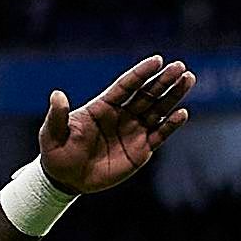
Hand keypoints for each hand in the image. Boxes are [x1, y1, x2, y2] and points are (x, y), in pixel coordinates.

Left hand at [40, 54, 194, 194]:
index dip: (141, 73)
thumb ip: (58, 115)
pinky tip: (182, 114)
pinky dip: (171, 125)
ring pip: (158, 110)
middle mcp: (121, 115)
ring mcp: (133, 131)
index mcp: (103, 106)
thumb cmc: (57, 153)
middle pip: (146, 94)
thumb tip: (56, 94)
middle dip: (163, 80)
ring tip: (188, 79)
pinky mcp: (141, 150)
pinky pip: (159, 135)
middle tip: (180, 67)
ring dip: (173, 96)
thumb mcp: (52, 134)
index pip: (126, 86)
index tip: (157, 60)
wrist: (65, 180)